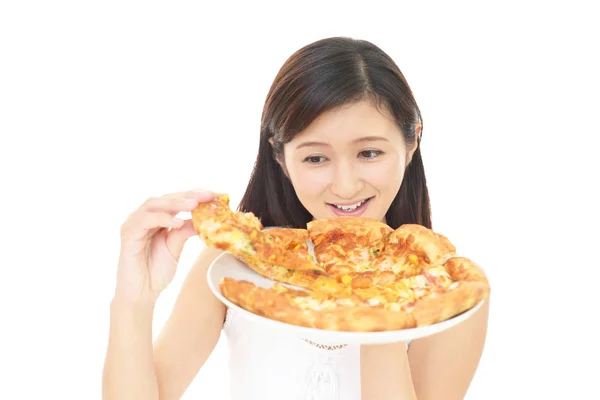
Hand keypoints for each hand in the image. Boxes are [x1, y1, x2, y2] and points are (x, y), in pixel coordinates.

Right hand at [115, 189, 215, 303]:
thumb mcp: (176, 247)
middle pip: (165, 198)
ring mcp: (133, 225)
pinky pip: (145, 221)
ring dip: (175, 203)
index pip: (174, 200)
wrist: (141, 295)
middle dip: (188, 195)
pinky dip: (162, 219)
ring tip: (194, 205)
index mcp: (155, 219)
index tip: (213, 194)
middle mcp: (142, 218)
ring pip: (154, 204)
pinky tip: (178, 222)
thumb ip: (185, 231)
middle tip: (207, 195)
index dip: (193, 195)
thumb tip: (203, 217)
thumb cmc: (155, 272)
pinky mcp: (127, 235)